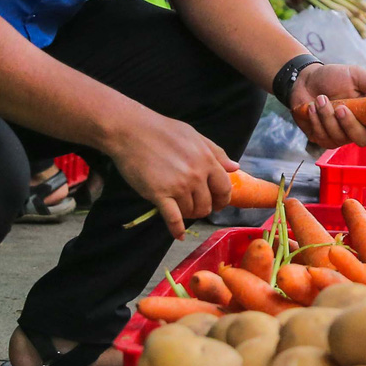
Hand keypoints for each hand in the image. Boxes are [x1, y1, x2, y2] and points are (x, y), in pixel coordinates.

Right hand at [105, 107, 238, 238]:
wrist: (130, 131)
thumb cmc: (162, 130)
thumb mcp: (194, 135)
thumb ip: (216, 152)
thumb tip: (235, 167)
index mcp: (206, 160)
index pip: (224, 188)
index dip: (222, 199)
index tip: (216, 203)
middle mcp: (196, 175)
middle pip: (207, 204)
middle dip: (202, 208)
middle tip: (194, 206)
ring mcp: (178, 186)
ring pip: (191, 212)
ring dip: (187, 213)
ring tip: (179, 207)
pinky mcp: (159, 195)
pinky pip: (173, 219)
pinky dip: (177, 230)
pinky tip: (179, 235)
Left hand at [290, 62, 365, 148]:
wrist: (306, 80)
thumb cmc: (333, 77)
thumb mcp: (355, 75)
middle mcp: (356, 128)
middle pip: (362, 139)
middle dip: (350, 125)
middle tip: (340, 108)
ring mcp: (339, 136)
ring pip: (338, 137)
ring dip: (327, 117)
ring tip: (320, 98)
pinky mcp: (322, 138)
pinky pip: (322, 136)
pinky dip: (316, 120)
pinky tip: (312, 106)